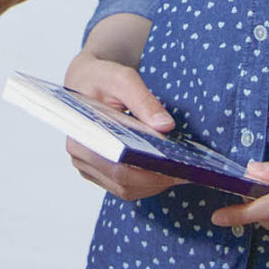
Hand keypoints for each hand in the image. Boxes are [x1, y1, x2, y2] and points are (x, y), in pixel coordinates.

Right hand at [61, 49, 179, 199]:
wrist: (87, 80)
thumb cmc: (100, 78)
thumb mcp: (122, 79)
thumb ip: (143, 101)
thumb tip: (165, 126)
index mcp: (82, 138)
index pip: (117, 168)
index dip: (148, 174)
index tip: (174, 168)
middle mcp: (82, 157)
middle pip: (124, 183)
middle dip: (157, 180)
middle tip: (186, 171)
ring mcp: (90, 167)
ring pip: (126, 190)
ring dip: (155, 184)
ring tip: (181, 171)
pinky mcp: (100, 171)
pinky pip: (126, 186)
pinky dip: (148, 182)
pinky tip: (166, 170)